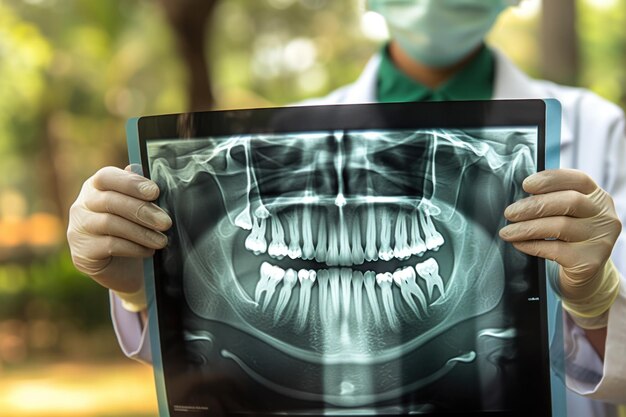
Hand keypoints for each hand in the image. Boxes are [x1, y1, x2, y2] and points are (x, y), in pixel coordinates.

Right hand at [67, 166, 171, 296]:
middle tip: (166, 222)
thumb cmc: (134, 231)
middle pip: (110, 201)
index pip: (106, 177)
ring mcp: (79, 229)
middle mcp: (82, 206)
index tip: (155, 191)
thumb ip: (141, 193)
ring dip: (141, 232)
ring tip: (162, 240)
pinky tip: (149, 251)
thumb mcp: (139, 210)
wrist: (125, 269)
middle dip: (142, 210)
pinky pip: (110, 246)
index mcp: (96, 187)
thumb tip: (149, 174)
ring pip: (110, 224)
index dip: (130, 183)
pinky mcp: (82, 253)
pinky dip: (134, 248)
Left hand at [499, 169, 620, 325]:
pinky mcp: (590, 261)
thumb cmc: (568, 240)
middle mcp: (604, 216)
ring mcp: (600, 239)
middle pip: (570, 202)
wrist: (584, 276)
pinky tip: (518, 244)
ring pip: (561, 226)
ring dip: (527, 228)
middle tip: (509, 213)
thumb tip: (520, 196)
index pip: (579, 179)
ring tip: (507, 232)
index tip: (526, 185)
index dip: (551, 179)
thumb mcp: (564, 216)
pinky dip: (532, 245)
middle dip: (534, 206)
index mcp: (597, 198)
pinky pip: (555, 249)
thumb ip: (551, 201)